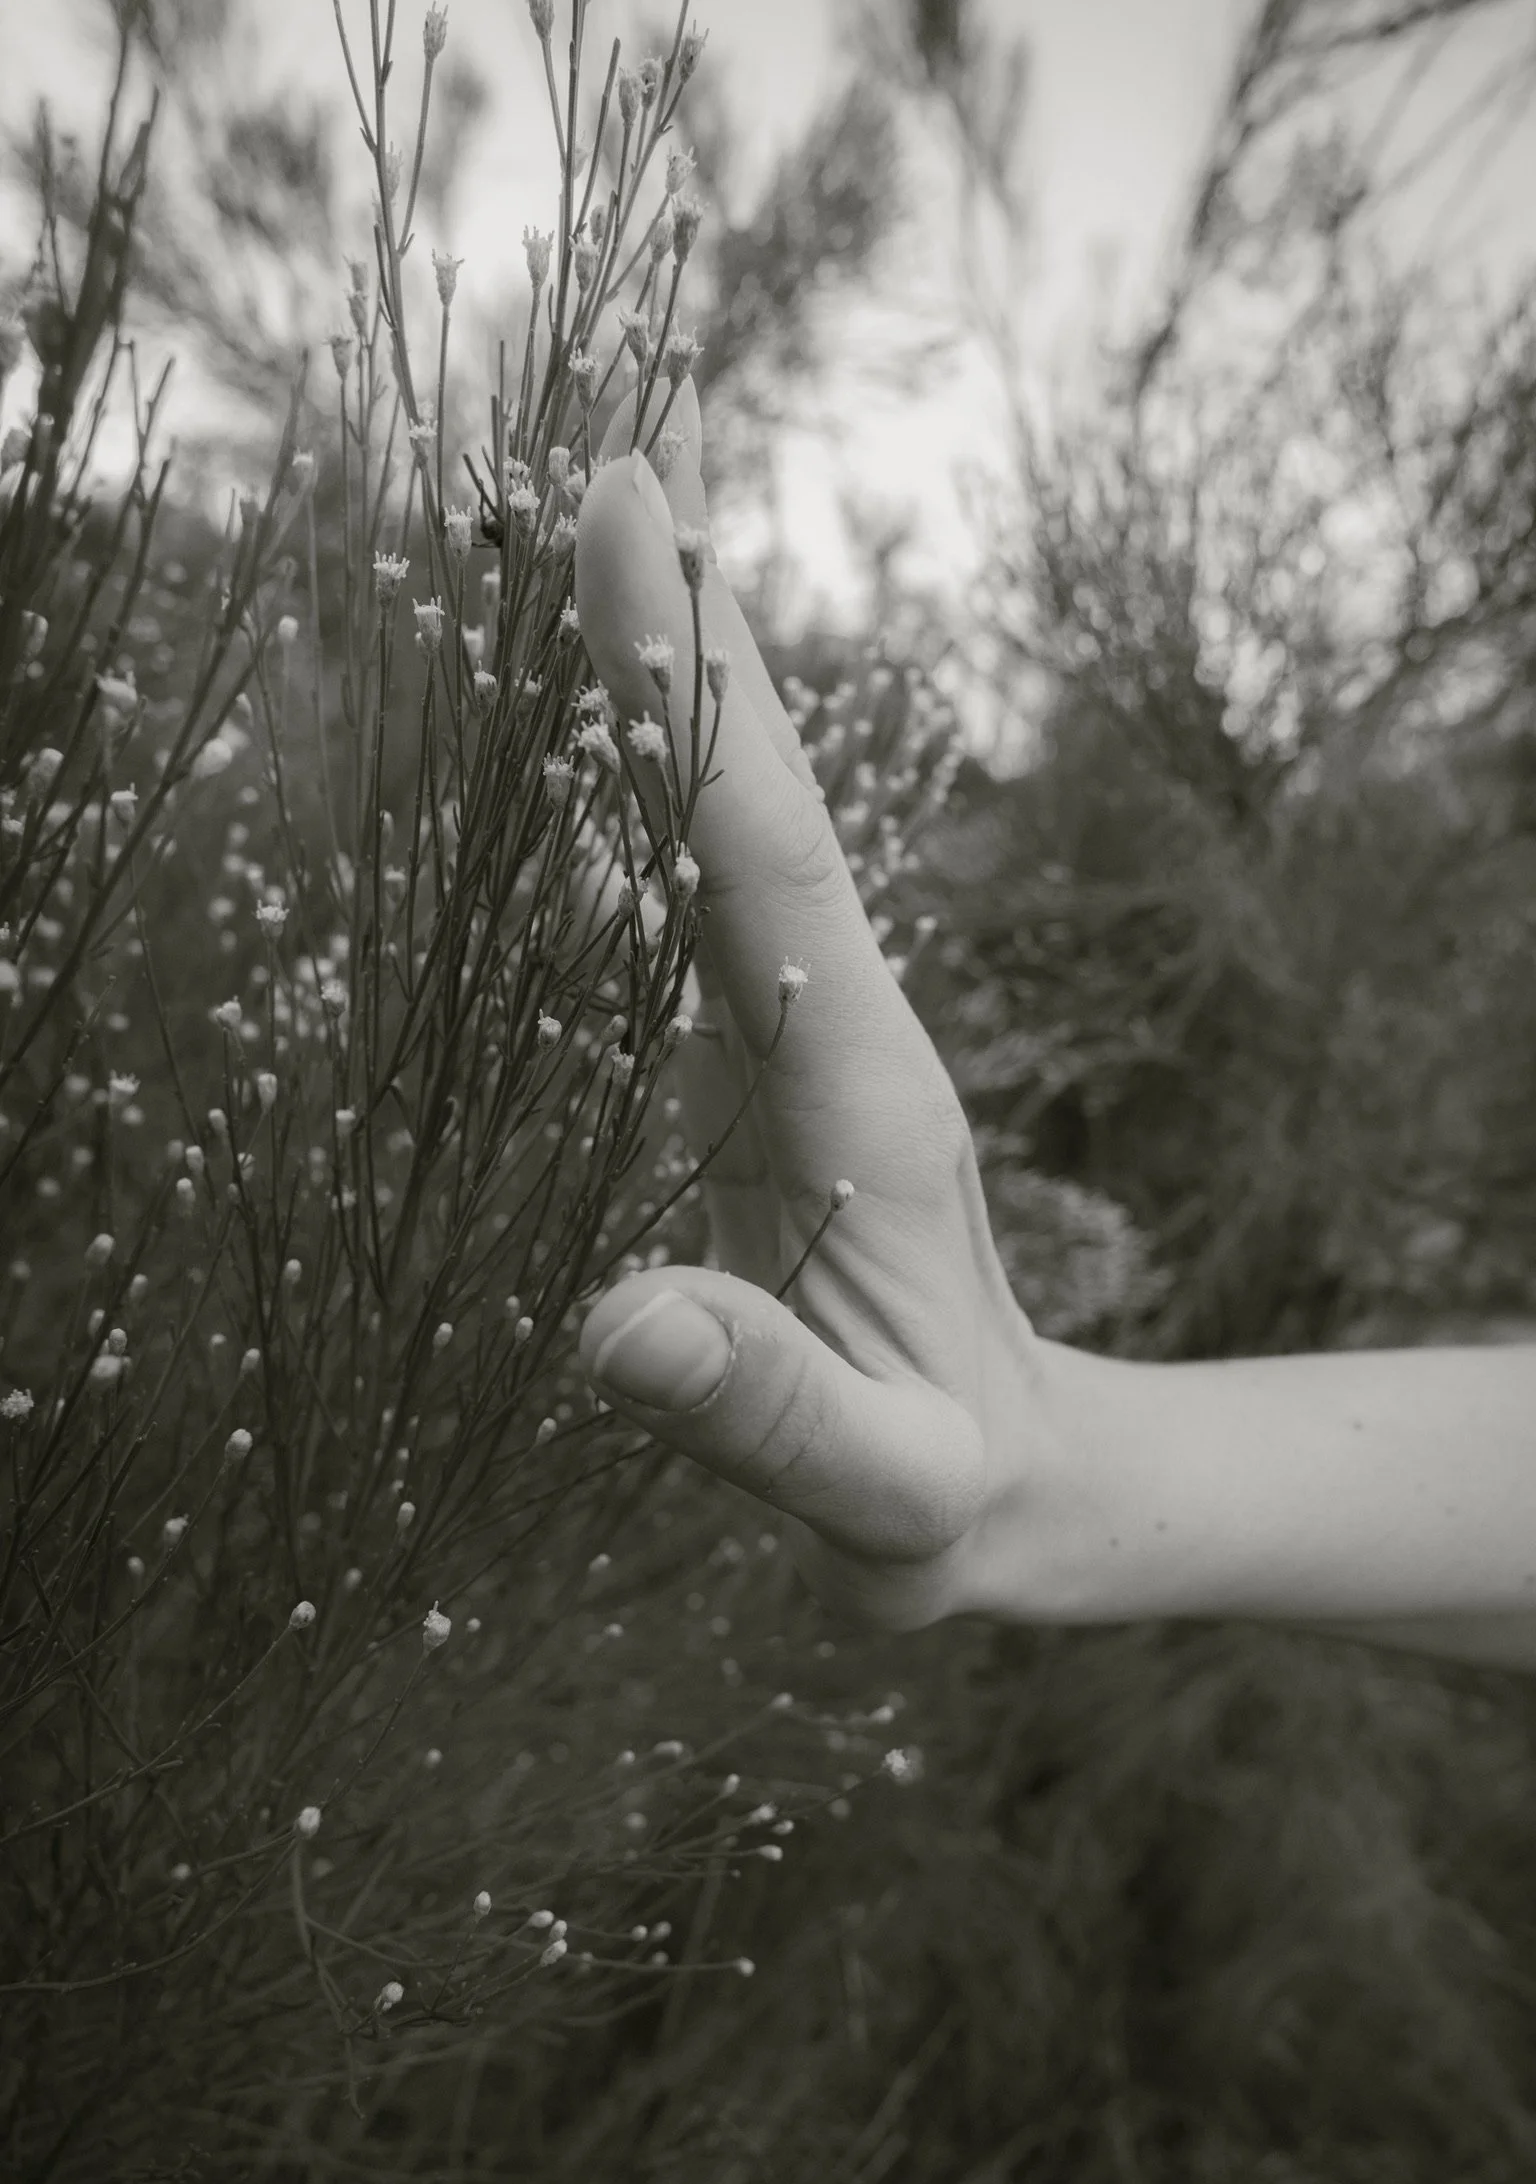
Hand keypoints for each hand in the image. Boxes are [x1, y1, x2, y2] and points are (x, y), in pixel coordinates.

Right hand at [572, 383, 1037, 1630]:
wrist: (1014, 1490)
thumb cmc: (949, 1499)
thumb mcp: (883, 1492)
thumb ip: (772, 1414)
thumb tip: (616, 1323)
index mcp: (863, 1092)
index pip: (770, 863)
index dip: (693, 701)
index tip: (632, 519)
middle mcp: (828, 1030)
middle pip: (745, 795)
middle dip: (680, 621)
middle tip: (613, 433)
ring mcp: (787, 1043)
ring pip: (710, 829)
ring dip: (653, 683)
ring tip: (584, 527)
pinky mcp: (746, 1072)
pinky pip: (677, 906)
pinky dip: (626, 802)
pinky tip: (574, 738)